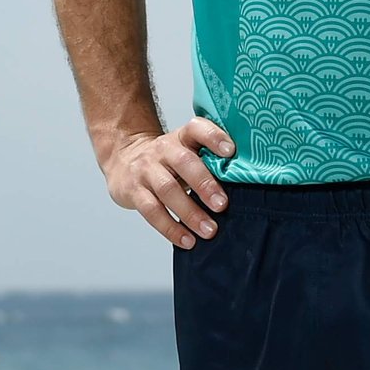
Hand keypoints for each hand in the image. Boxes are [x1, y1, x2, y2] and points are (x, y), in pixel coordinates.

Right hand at [102, 120, 234, 248]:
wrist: (124, 160)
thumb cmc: (167, 161)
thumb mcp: (185, 151)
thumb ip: (209, 161)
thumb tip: (246, 184)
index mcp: (182, 138)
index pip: (197, 128)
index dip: (214, 137)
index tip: (231, 151)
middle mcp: (163, 150)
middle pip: (184, 162)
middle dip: (205, 184)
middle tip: (222, 205)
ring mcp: (146, 170)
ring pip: (167, 190)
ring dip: (190, 212)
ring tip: (209, 230)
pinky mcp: (133, 191)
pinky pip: (152, 211)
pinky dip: (170, 228)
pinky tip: (187, 240)